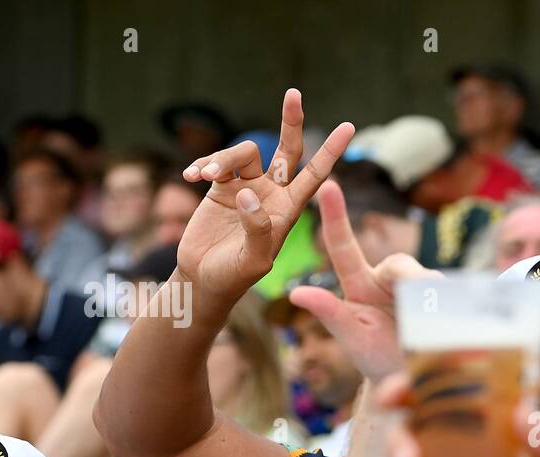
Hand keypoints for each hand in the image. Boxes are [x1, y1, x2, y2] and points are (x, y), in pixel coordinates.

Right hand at [176, 89, 353, 307]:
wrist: (203, 278)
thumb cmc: (234, 277)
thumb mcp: (253, 261)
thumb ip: (257, 229)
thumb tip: (247, 194)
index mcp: (287, 209)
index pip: (316, 175)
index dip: (331, 151)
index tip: (349, 127)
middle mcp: (270, 193)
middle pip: (286, 149)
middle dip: (291, 122)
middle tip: (294, 94)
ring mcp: (245, 187)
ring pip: (241, 153)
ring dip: (222, 158)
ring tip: (205, 175)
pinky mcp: (219, 186)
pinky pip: (214, 162)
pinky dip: (203, 163)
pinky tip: (190, 176)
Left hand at [288, 181, 440, 381]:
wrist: (408, 380)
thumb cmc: (373, 357)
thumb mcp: (352, 337)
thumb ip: (329, 314)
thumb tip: (295, 295)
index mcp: (359, 285)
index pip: (344, 246)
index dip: (336, 216)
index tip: (328, 185)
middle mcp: (387, 280)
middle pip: (401, 264)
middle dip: (412, 277)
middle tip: (422, 292)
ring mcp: (417, 288)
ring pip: (430, 280)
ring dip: (433, 299)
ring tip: (432, 326)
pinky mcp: (442, 298)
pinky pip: (451, 293)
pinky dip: (453, 306)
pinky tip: (454, 321)